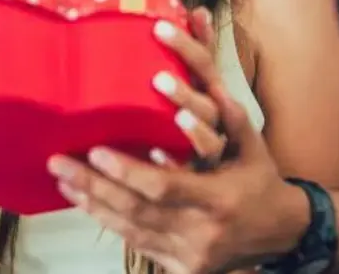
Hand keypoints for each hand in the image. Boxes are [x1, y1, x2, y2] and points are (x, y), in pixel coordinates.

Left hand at [47, 9, 310, 273]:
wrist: (279, 233)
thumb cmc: (261, 180)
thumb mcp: (254, 146)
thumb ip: (231, 118)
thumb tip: (209, 83)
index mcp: (219, 199)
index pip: (162, 187)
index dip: (126, 172)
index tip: (96, 151)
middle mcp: (201, 232)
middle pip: (135, 210)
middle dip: (93, 186)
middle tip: (59, 162)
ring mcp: (188, 254)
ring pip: (129, 230)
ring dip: (92, 204)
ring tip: (63, 179)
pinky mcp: (180, 266)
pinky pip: (136, 243)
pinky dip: (109, 221)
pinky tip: (86, 202)